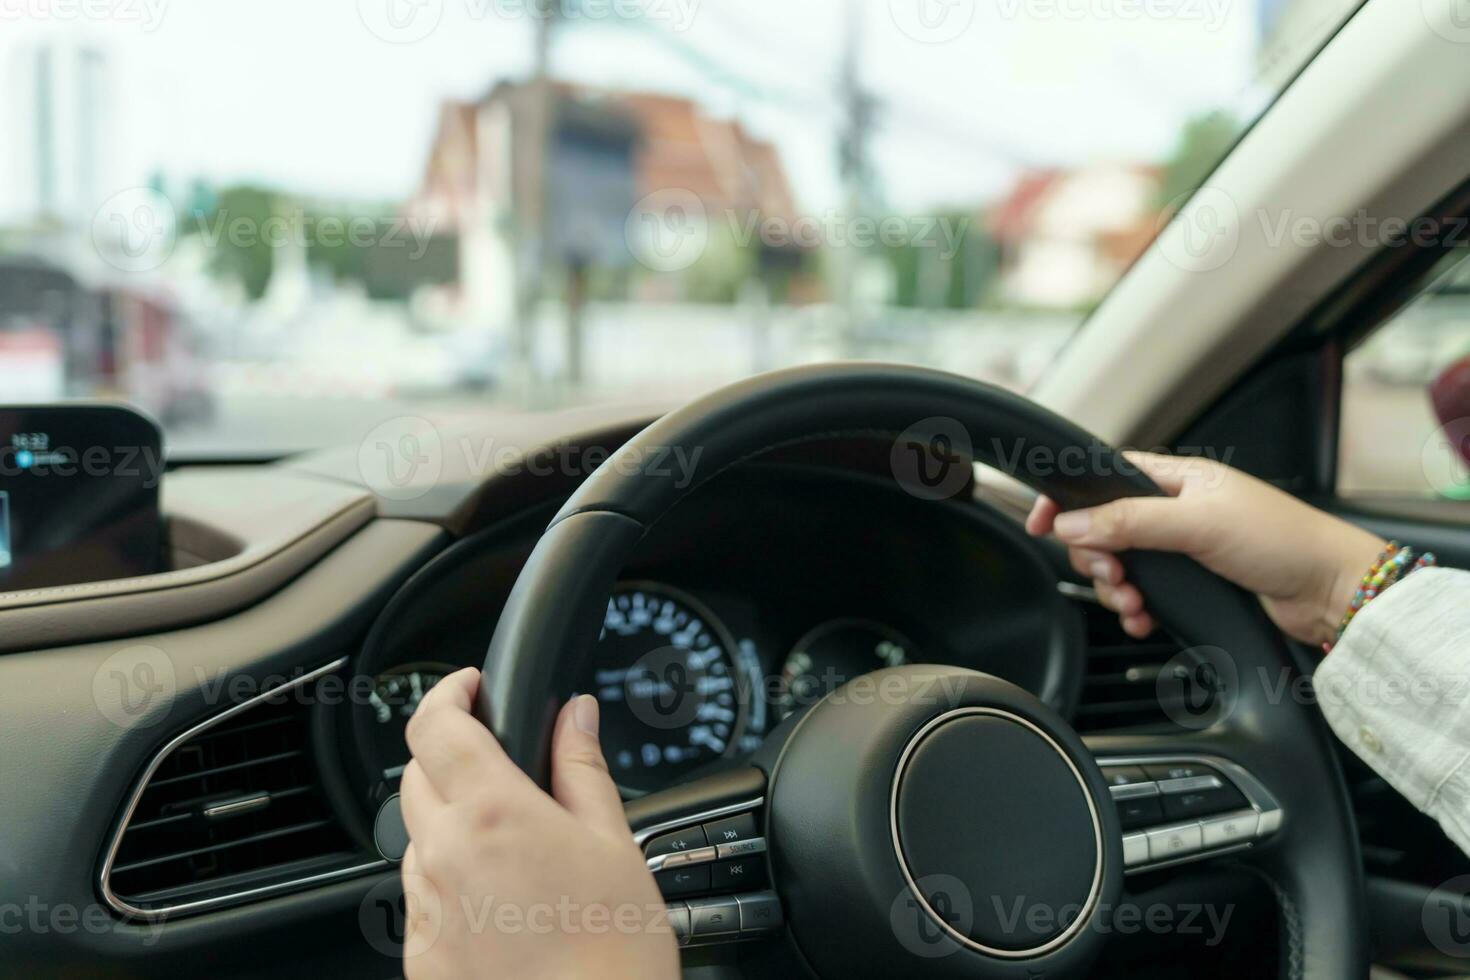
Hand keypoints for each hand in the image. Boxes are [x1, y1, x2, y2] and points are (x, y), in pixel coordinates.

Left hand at [398, 667, 678, 979]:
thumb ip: (582, 767)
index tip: (470, 686)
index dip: (447, 692)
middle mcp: (444, 856)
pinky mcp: (421, 955)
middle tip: (503, 767)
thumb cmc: (613, 950)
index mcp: (492, 813)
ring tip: (516, 850)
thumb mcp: (612, 840)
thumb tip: (576, 714)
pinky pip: (425, 897)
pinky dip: (452, 883)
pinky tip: (504, 903)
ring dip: (452, 824)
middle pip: (417, 777)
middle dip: (452, 756)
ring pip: (419, 839)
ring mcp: (426, 909)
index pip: (434, 725)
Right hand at [1025, 451, 1385, 647]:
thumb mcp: (1197, 523)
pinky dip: (1135, 611)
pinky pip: (1143, 594)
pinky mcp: (1191, 582)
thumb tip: (1071, 522)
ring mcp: (1182, 547)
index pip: (1102, 478)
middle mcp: (1174, 509)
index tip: (1040, 524)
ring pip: (1120, 565)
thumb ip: (1129, 521)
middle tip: (1111, 576)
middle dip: (1096, 558)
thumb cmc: (1283, 541)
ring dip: (1116, 589)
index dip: (1068, 500)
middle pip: (1102, 529)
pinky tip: (1146, 619)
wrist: (1331, 592)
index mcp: (1175, 479)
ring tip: (1134, 604)